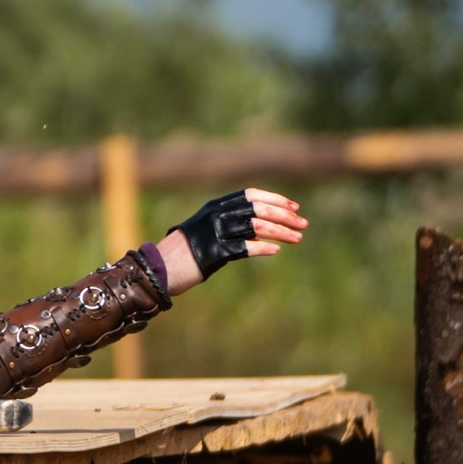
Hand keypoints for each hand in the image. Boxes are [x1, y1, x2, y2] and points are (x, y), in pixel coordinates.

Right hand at [155, 187, 306, 294]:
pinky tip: (276, 250)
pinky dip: (262, 248)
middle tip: (304, 224)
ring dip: (281, 231)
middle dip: (285, 216)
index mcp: (215, 206)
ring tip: (298, 239)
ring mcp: (213, 233)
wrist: (158, 268)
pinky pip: (243, 248)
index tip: (295, 207)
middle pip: (258, 209)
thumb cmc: (184, 253)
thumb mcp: (207, 232)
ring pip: (256, 227)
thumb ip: (230, 227)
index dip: (275, 199)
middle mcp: (215, 215)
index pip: (251, 195)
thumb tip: (260, 233)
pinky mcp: (212, 253)